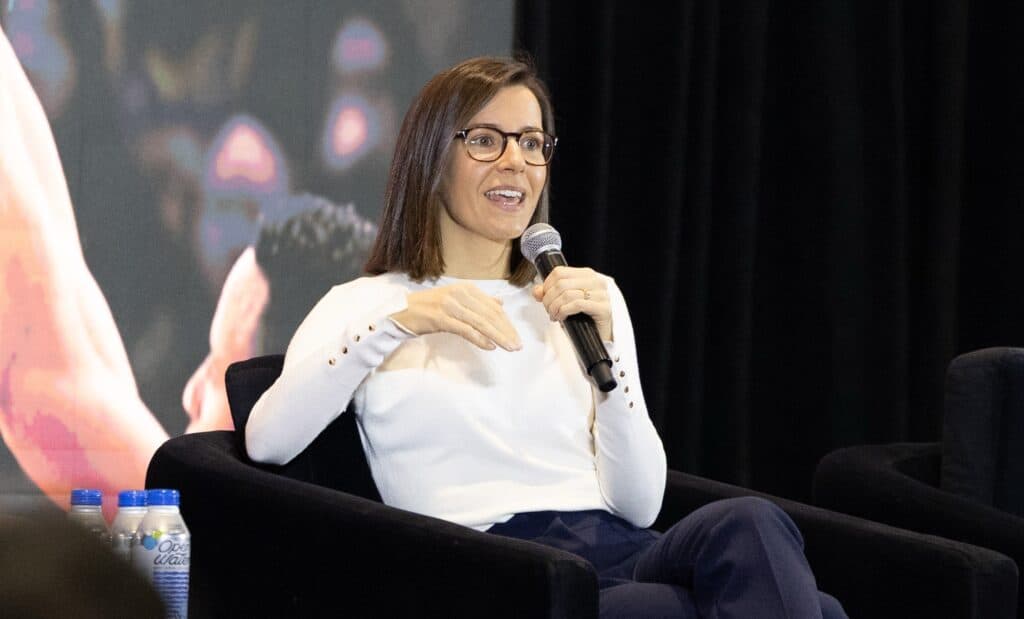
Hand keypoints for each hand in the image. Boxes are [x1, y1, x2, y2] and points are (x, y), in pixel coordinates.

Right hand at [390, 283, 521, 350]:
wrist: (400, 311)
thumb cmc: (429, 308)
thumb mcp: (456, 300)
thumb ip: (478, 302)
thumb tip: (500, 303)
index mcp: (466, 289)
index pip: (493, 307)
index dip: (506, 322)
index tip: (516, 336)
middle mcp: (460, 293)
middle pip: (489, 314)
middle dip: (506, 330)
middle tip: (517, 345)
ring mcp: (450, 305)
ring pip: (480, 322)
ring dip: (497, 336)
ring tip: (509, 347)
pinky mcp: (440, 317)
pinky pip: (465, 329)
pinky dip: (479, 338)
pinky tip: (490, 346)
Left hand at [532, 266, 612, 341]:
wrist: (600, 334)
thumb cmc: (584, 317)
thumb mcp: (564, 302)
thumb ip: (550, 294)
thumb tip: (537, 291)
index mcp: (586, 275)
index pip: (559, 272)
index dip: (547, 285)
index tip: (544, 298)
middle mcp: (595, 281)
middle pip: (561, 284)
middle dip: (549, 299)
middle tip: (549, 310)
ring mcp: (601, 294)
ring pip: (567, 294)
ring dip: (555, 307)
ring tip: (554, 316)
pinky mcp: (603, 308)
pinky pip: (577, 304)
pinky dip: (564, 311)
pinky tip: (562, 318)